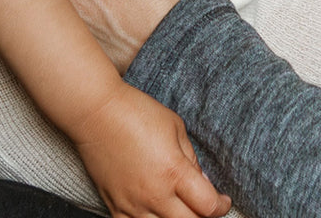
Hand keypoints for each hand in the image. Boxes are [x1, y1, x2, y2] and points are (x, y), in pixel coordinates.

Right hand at [75, 83, 229, 217]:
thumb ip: (191, 158)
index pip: (207, 205)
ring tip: (182, 209)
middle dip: (203, 217)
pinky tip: (156, 213)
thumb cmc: (138, 112)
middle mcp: (154, 194)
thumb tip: (202, 183)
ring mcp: (133, 205)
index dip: (221, 207)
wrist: (97, 113)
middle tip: (205, 207)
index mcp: (174, 171)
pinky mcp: (115, 207)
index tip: (223, 201)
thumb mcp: (175, 127)